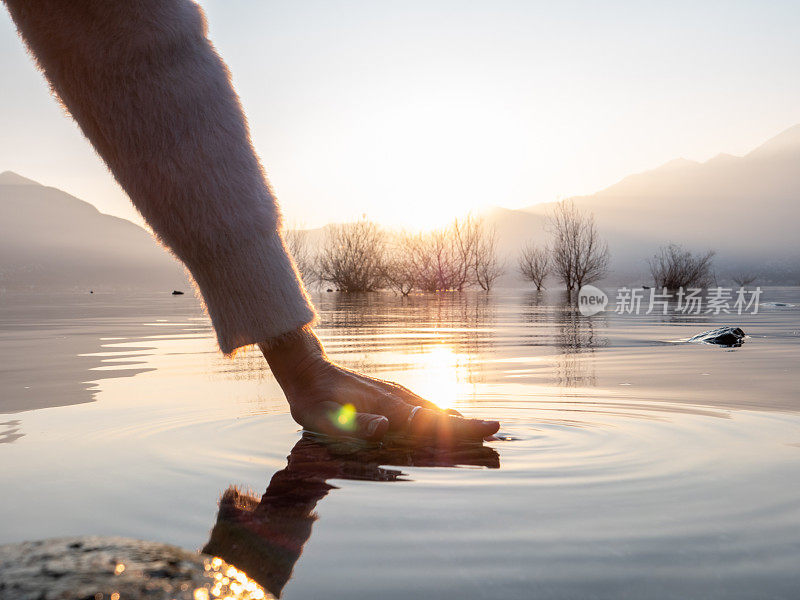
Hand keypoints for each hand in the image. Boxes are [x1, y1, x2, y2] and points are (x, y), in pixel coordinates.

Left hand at [260, 327, 499, 441]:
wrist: (306, 369)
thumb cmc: (313, 399)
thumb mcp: (323, 416)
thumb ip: (353, 424)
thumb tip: (384, 426)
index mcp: (386, 406)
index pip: (430, 420)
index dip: (459, 426)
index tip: (488, 426)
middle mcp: (395, 399)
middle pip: (438, 414)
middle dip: (467, 424)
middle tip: (496, 430)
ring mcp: (393, 395)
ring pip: (431, 409)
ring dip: (456, 419)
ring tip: (479, 427)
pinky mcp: (388, 395)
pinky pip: (420, 406)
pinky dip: (439, 414)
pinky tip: (446, 418)